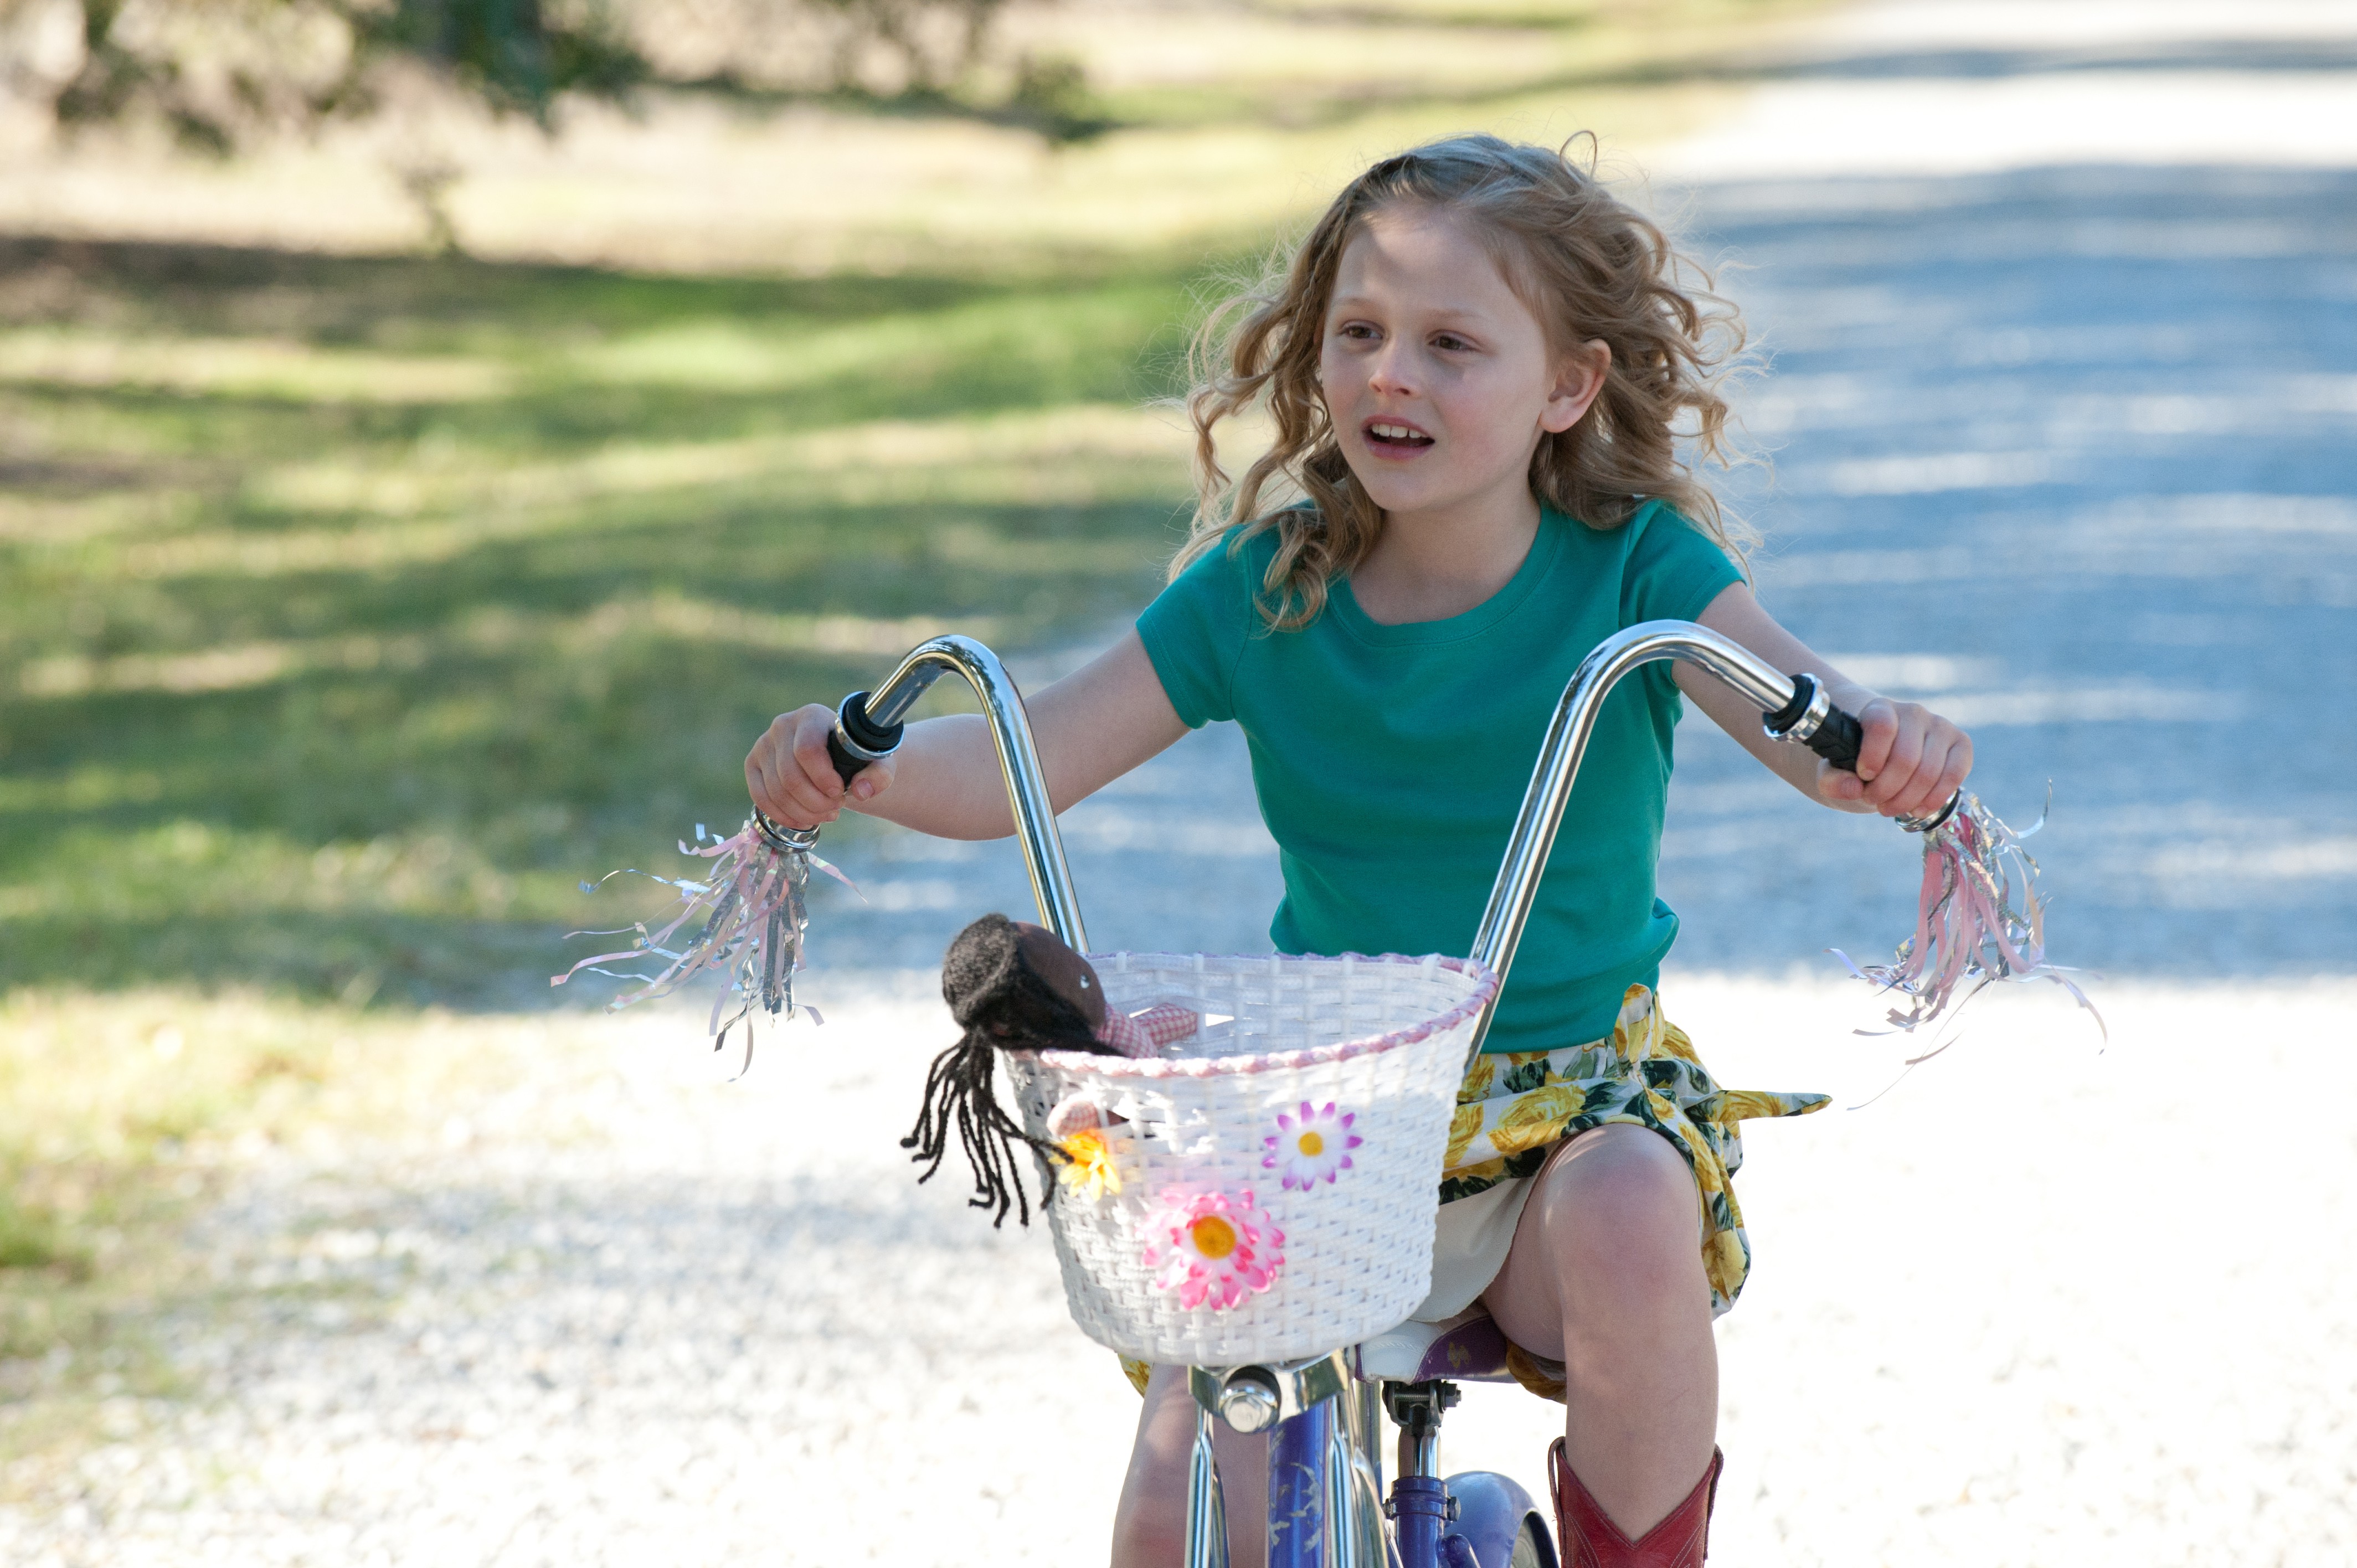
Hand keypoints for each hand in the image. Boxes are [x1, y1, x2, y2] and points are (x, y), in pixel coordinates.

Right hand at [744, 704, 894, 828]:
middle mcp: (782, 725)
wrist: (838, 757)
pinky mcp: (752, 765)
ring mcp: (763, 745)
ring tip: (825, 814)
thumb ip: (879, 774)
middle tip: (835, 808)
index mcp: (812, 716)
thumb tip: (862, 791)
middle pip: (790, 776)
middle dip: (815, 801)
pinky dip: (783, 815)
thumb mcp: (877, 762)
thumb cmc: (857, 757)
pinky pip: (761, 797)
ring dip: (803, 811)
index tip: (839, 793)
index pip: (807, 750)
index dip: (822, 778)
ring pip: (776, 791)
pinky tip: (804, 820)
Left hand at [1816, 696, 1970, 819]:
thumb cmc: (1859, 761)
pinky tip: (1917, 809)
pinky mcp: (1961, 744)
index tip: (1863, 776)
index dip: (1872, 756)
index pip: (1881, 725)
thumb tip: (1853, 787)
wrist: (1887, 757)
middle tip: (1873, 801)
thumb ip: (1831, 779)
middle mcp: (1913, 713)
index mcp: (1880, 709)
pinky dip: (1934, 799)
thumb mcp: (1835, 770)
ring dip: (1906, 799)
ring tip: (1890, 807)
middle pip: (1905, 757)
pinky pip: (1954, 775)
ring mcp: (1940, 727)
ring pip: (1929, 771)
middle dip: (1886, 790)